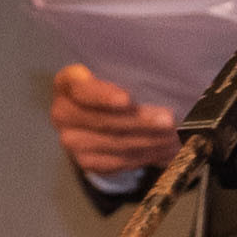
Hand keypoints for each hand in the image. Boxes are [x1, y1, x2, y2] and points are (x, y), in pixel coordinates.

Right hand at [53, 61, 181, 183]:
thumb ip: (132, 77)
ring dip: (149, 141)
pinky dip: (145, 156)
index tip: (127, 100)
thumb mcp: (118, 74)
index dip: (104, 96)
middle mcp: (62, 112)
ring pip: (114, 143)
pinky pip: (118, 163)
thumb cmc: (114, 86)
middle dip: (140, 121)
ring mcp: (71, 140)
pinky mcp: (86, 162)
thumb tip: (165, 85)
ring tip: (174, 136)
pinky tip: (164, 150)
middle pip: (102, 121)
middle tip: (168, 120)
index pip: (82, 90)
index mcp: (68, 82)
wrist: (101, 115)